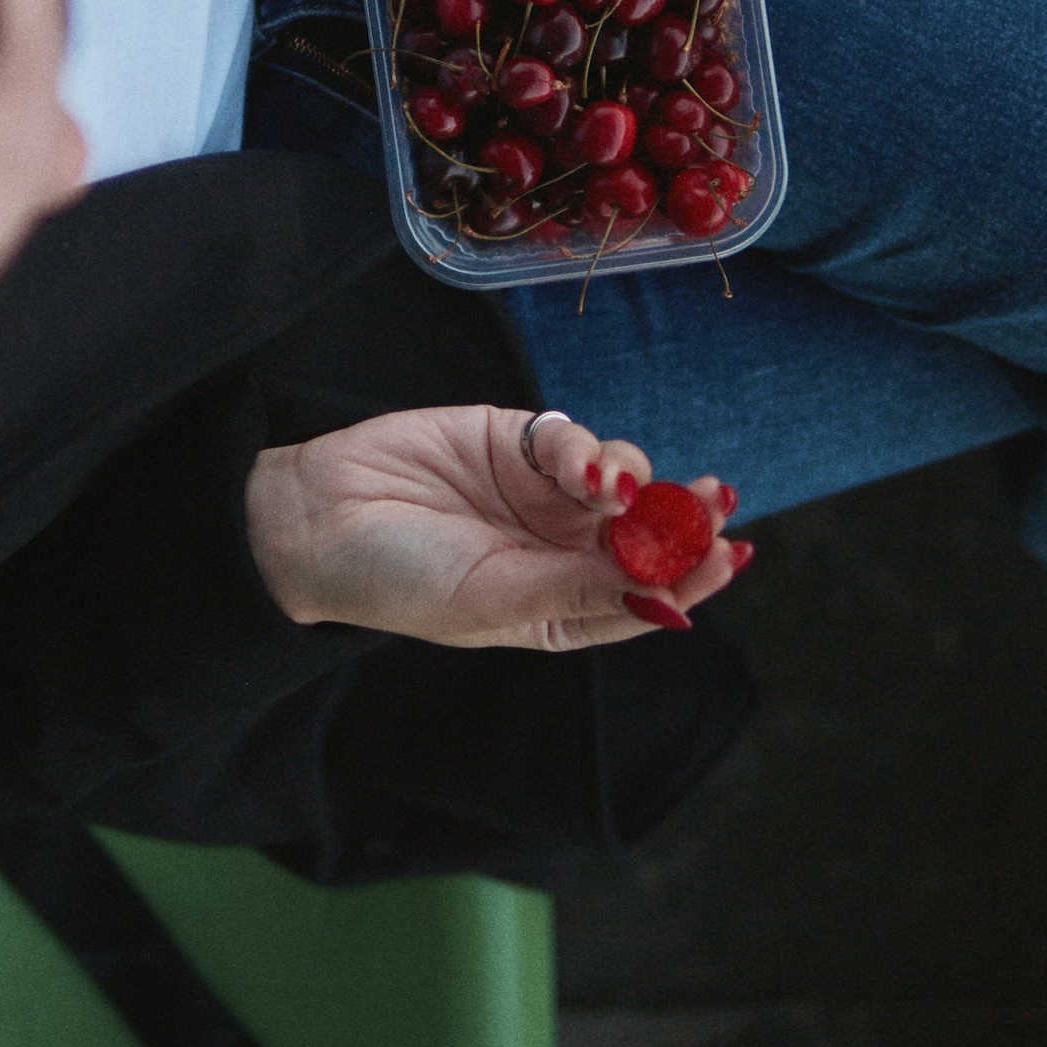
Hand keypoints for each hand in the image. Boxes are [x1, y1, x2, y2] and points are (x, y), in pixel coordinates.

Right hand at [244, 403, 752, 649]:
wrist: (315, 519)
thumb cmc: (396, 580)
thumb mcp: (493, 600)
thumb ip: (579, 591)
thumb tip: (671, 600)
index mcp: (558, 608)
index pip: (645, 593)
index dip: (693, 573)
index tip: (731, 553)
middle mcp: (560, 551)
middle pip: (649, 533)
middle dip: (684, 517)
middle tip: (713, 501)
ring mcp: (542, 494)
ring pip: (624, 480)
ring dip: (635, 479)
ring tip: (613, 489)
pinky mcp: (519, 441)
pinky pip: (575, 438)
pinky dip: (587, 446)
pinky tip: (574, 463)